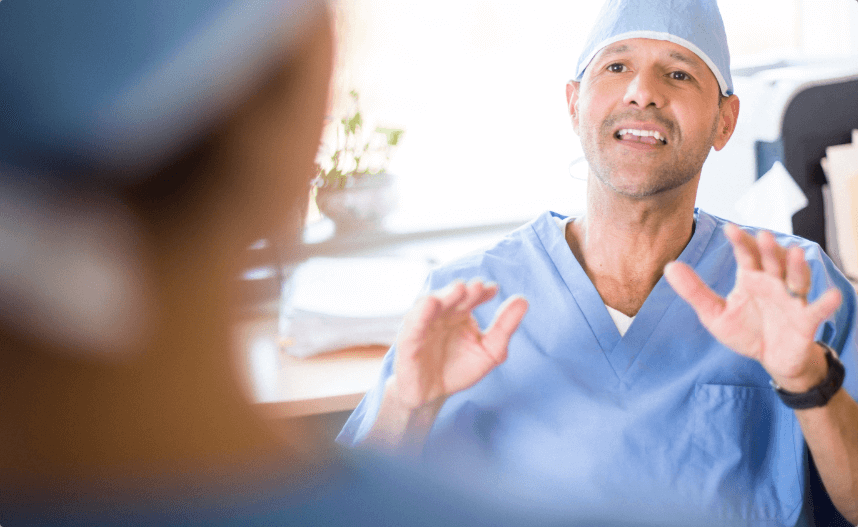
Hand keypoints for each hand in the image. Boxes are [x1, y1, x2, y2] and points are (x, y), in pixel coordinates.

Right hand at [391, 279, 527, 409]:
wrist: (432, 396)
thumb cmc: (459, 369)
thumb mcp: (490, 350)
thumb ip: (505, 327)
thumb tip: (523, 300)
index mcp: (460, 313)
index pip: (471, 296)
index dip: (481, 291)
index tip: (494, 289)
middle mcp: (441, 314)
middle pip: (452, 297)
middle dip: (464, 290)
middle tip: (477, 286)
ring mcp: (423, 325)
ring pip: (430, 304)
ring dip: (444, 295)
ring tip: (459, 288)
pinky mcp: (408, 341)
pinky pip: (413, 325)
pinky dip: (420, 313)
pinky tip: (431, 303)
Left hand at [664, 224, 841, 391]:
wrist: (771, 358)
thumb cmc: (745, 330)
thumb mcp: (714, 313)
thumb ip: (694, 291)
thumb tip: (669, 267)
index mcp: (752, 278)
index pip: (747, 255)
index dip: (740, 242)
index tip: (730, 228)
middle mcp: (774, 283)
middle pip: (773, 262)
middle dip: (769, 249)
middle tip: (763, 235)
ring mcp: (792, 300)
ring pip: (796, 279)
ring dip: (796, 267)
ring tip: (794, 253)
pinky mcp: (806, 320)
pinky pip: (817, 310)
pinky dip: (825, 303)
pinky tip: (833, 296)